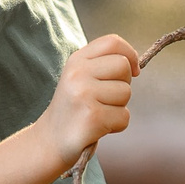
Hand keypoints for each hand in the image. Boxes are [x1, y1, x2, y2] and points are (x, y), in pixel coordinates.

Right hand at [40, 34, 138, 164]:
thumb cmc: (74, 108)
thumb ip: (103, 64)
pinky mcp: (92, 118)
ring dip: (118, 107)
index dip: (129, 54)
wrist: (49, 141)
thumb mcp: (80, 78)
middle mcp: (77, 74)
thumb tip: (135, 64)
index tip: (133, 71)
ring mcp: (83, 95)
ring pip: (126, 93)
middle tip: (106, 98)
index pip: (112, 42)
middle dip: (123, 84)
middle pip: (123, 66)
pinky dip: (116, 125)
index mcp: (76, 60)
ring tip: (98, 113)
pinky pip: (124, 117)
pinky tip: (98, 127)